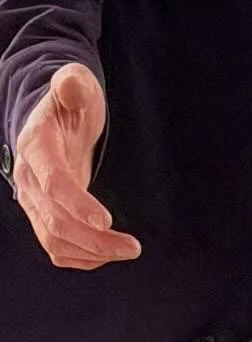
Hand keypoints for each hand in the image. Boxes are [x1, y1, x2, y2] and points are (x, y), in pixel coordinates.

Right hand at [12, 63, 140, 268]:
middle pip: (54, 220)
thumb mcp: (75, 83)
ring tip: (127, 251)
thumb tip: (72, 85)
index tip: (106, 220)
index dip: (76, 203)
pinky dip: (82, 257)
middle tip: (132, 247)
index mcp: (36, 146)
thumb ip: (73, 84)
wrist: (51, 120)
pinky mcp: (43, 215)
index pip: (53, 182)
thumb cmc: (69, 102)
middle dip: (93, 238)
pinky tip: (108, 254)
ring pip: (53, 240)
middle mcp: (28, 178)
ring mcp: (33, 200)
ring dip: (91, 253)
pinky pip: (56, 247)